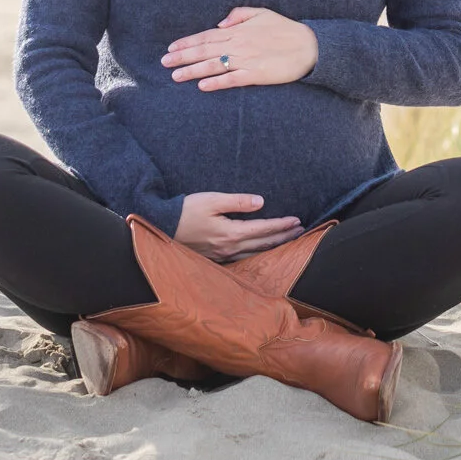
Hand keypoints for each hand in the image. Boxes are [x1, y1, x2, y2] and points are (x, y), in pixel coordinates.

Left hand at [163, 6, 317, 91]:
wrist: (309, 46)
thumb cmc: (286, 29)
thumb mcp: (262, 13)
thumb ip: (239, 14)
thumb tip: (220, 22)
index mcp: (238, 30)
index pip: (207, 36)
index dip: (187, 42)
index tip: (171, 47)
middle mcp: (239, 44)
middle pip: (205, 50)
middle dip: (182, 56)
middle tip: (164, 62)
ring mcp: (247, 60)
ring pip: (214, 65)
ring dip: (193, 71)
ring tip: (175, 76)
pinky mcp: (256, 75)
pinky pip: (233, 79)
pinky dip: (217, 82)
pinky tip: (203, 86)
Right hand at [176, 192, 302, 262]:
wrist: (159, 228)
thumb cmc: (184, 212)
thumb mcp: (211, 200)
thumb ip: (237, 201)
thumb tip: (260, 202)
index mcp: (231, 233)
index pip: (264, 229)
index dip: (282, 225)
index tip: (298, 221)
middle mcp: (229, 248)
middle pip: (263, 244)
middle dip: (283, 237)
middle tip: (301, 231)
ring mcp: (222, 256)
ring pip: (255, 254)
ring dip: (273, 247)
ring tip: (286, 241)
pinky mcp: (215, 259)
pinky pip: (243, 258)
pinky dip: (257, 253)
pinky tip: (260, 251)